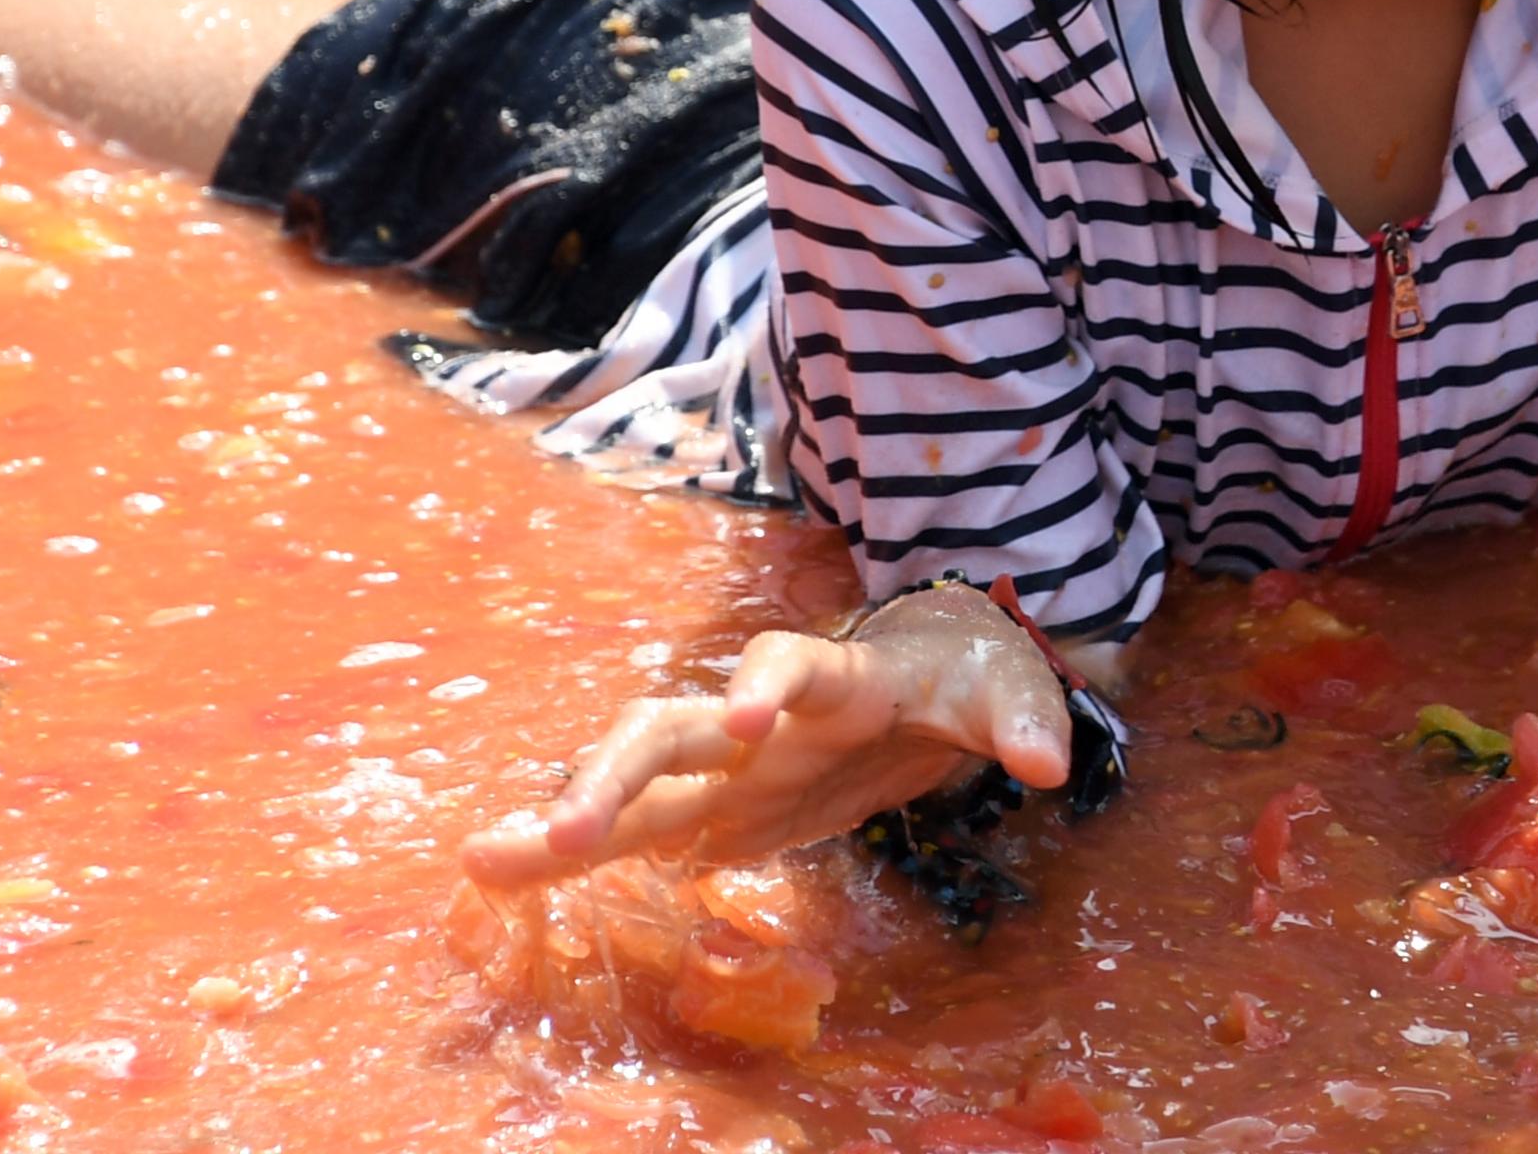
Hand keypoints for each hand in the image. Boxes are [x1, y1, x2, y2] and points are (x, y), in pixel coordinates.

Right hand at [462, 593, 1072, 884]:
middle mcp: (762, 714)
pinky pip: (632, 831)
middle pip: (675, 724)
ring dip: (568, 813)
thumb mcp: (1003, 693)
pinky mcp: (711, 806)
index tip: (747, 720)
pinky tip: (492, 872)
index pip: (797, 664)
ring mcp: (726, 760)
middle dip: (620, 771)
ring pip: (632, 780)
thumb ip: (1019, 719)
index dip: (769, 684)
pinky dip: (565, 848)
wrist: (930, 672)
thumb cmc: (964, 675)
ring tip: (485, 859)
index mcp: (838, 676)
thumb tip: (1051, 761)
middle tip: (570, 830)